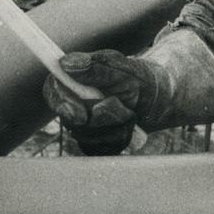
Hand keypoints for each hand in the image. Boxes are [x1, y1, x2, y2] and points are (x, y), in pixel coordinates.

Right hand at [43, 50, 166, 155]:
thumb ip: (97, 66)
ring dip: (116, 125)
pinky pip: (101, 149)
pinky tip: (130, 128)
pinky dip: (121, 138)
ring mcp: (84, 127)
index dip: (61, 104)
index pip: (52, 92)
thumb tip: (65, 63)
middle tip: (121, 105)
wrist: (161, 102)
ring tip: (130, 113)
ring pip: (88, 136)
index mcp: (73, 81)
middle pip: (71, 120)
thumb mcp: (125, 68)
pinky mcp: (96, 144)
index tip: (80, 113)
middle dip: (101, 117)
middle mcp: (74, 104)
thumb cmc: (141, 79)